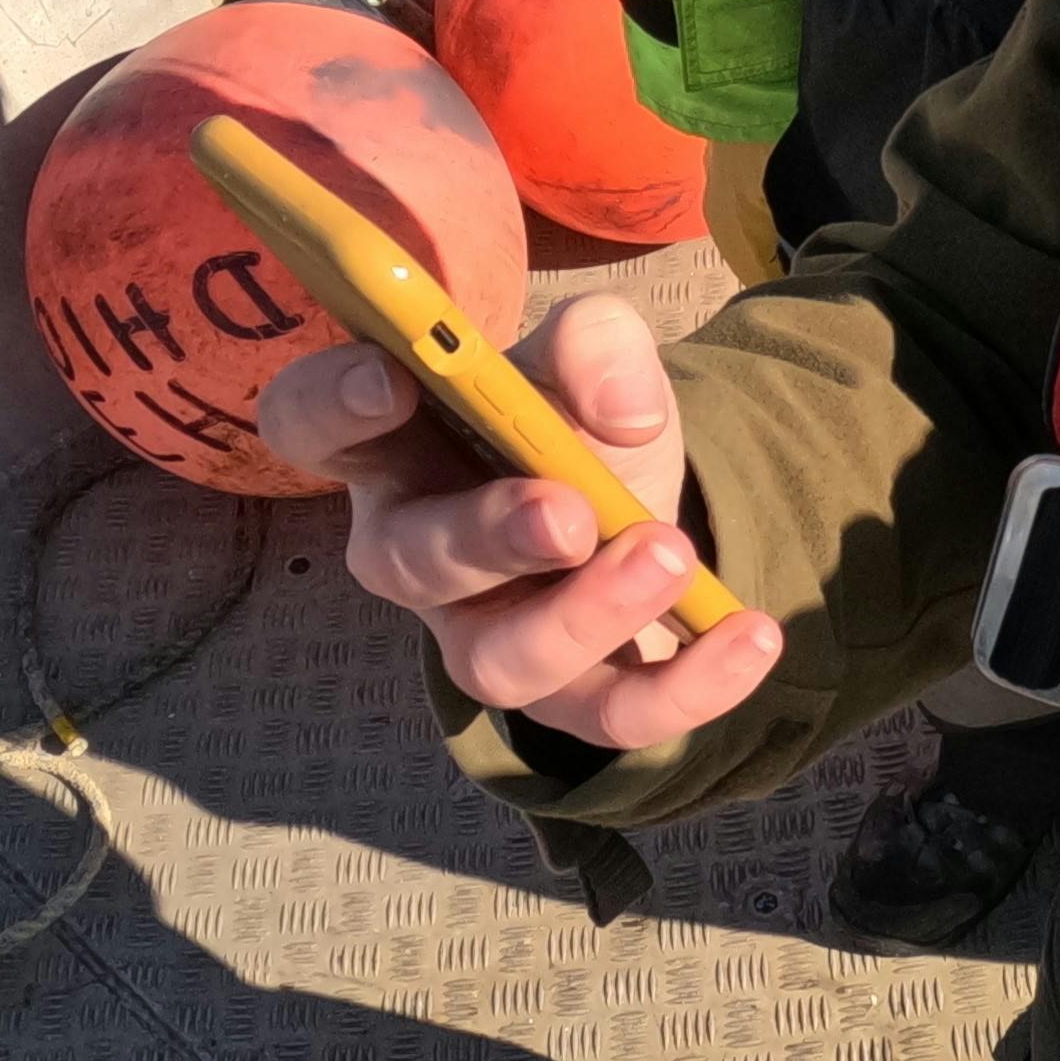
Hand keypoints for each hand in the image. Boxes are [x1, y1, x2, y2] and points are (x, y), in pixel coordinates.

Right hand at [255, 293, 785, 755]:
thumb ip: (598, 344)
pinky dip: (685, 685)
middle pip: (407, 562)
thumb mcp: (592, 350)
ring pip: (500, 662)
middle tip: (570, 512)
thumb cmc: (573, 413)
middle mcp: (413, 550)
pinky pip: (607, 716)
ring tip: (670, 555)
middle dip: (488, 537)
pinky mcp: (566, 692)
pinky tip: (748, 636)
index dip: (331, 404)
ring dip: (586, 617)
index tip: (391, 378)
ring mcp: (481, 633)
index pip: (311, 422)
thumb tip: (626, 415)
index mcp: (392, 444)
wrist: (638, 484)